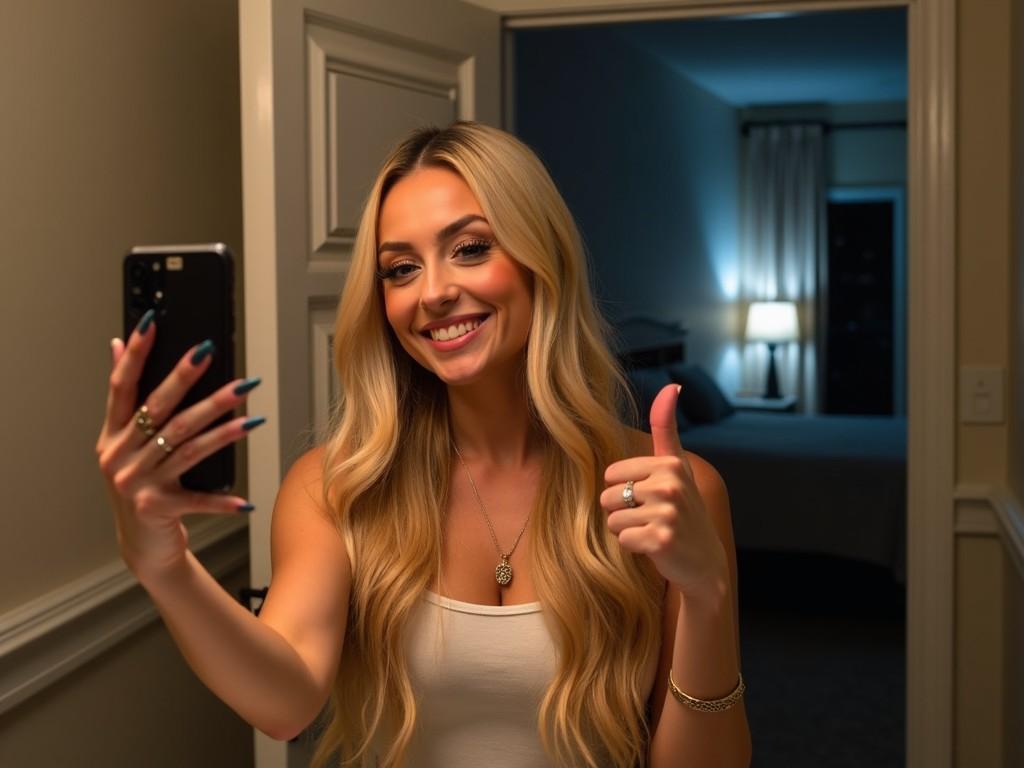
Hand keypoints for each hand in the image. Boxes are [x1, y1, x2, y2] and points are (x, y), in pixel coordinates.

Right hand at [95, 313, 262, 583]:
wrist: (143, 545)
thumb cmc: (141, 487)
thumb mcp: (124, 444)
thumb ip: (123, 398)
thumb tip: (115, 344)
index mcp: (111, 435)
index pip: (121, 386)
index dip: (134, 354)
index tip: (150, 322)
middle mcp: (120, 456)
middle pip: (160, 410)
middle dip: (187, 378)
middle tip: (211, 352)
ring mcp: (137, 483)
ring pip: (187, 446)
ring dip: (223, 428)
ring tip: (252, 413)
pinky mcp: (158, 508)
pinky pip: (199, 498)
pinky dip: (223, 500)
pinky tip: (246, 498)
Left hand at [601, 384, 727, 598]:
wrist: (703, 561)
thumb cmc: (683, 509)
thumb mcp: (677, 465)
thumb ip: (667, 426)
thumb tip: (671, 385)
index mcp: (670, 464)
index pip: (612, 474)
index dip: (624, 489)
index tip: (649, 497)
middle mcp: (670, 485)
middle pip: (608, 497)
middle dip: (622, 511)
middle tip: (650, 518)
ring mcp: (667, 513)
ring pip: (612, 520)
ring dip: (626, 530)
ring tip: (651, 531)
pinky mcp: (660, 540)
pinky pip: (622, 539)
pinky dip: (632, 547)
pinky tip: (653, 547)